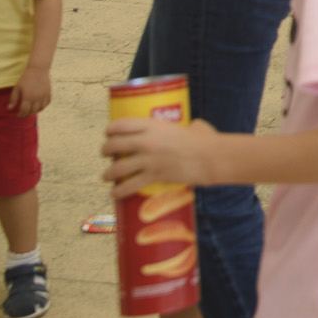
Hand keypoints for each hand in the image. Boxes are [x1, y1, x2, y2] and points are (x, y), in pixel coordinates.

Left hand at [10, 64, 52, 116]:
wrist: (38, 69)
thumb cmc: (26, 78)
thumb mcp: (17, 88)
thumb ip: (13, 99)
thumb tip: (9, 108)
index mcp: (28, 97)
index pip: (24, 111)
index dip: (20, 114)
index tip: (18, 115)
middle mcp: (37, 98)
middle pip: (32, 111)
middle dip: (27, 114)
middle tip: (23, 114)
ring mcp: (44, 96)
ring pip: (40, 109)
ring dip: (35, 111)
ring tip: (31, 111)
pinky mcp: (49, 93)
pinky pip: (47, 103)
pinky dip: (43, 106)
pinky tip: (39, 106)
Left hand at [103, 115, 223, 197]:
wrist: (212, 157)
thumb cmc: (206, 139)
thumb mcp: (192, 126)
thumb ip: (185, 127)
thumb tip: (190, 128)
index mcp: (154, 125)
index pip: (122, 124)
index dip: (110, 129)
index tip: (108, 132)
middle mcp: (146, 142)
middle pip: (115, 145)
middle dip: (106, 150)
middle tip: (106, 153)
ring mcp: (149, 160)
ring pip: (118, 168)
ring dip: (108, 173)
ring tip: (106, 175)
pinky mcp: (154, 177)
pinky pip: (129, 186)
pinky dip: (119, 191)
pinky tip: (113, 194)